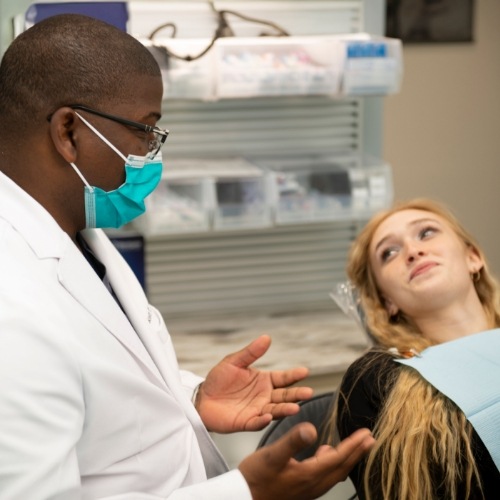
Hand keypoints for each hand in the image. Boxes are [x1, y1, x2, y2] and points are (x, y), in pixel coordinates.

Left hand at [196, 335, 312, 432]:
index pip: (283, 378)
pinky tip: (268, 417)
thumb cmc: (219, 379)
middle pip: (284, 395)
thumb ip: (251, 352)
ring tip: (294, 408)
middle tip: (308, 392)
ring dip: (284, 409)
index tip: (304, 371)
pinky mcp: (246, 422)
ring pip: (275, 410)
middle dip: (296, 394)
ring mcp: (257, 410)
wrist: (202, 398)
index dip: (294, 375)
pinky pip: (256, 422)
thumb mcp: (234, 361)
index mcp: (264, 380)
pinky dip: (262, 421)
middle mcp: (265, 396)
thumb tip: (266, 337)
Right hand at [239, 424, 374, 499]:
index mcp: (308, 475)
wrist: (243, 498)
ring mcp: (307, 490)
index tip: (366, 434)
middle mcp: (312, 485)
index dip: (353, 445)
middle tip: (369, 440)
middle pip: (341, 467)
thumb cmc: (255, 478)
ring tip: (354, 447)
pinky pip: (324, 477)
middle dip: (356, 453)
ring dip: (347, 459)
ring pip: (334, 473)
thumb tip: (312, 428)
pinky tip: (325, 456)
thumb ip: (293, 441)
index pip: (338, 458)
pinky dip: (332, 465)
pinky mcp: (300, 490)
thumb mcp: (272, 455)